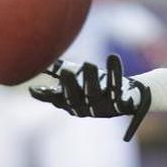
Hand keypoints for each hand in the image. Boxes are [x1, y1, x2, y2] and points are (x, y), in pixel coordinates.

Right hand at [29, 54, 151, 141]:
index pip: (58, 101)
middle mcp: (87, 109)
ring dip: (91, 78)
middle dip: (70, 85)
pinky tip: (112, 57)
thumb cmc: (99, 86)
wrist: (131, 97)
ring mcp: (104, 107)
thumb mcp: (79, 82)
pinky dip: (115, 71)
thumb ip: (61, 74)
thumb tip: (43, 61)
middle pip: (76, 98)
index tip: (34, 88)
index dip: (46, 96)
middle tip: (65, 71)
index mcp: (74, 106)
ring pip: (95, 92)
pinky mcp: (121, 102)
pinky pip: (117, 86)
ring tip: (88, 63)